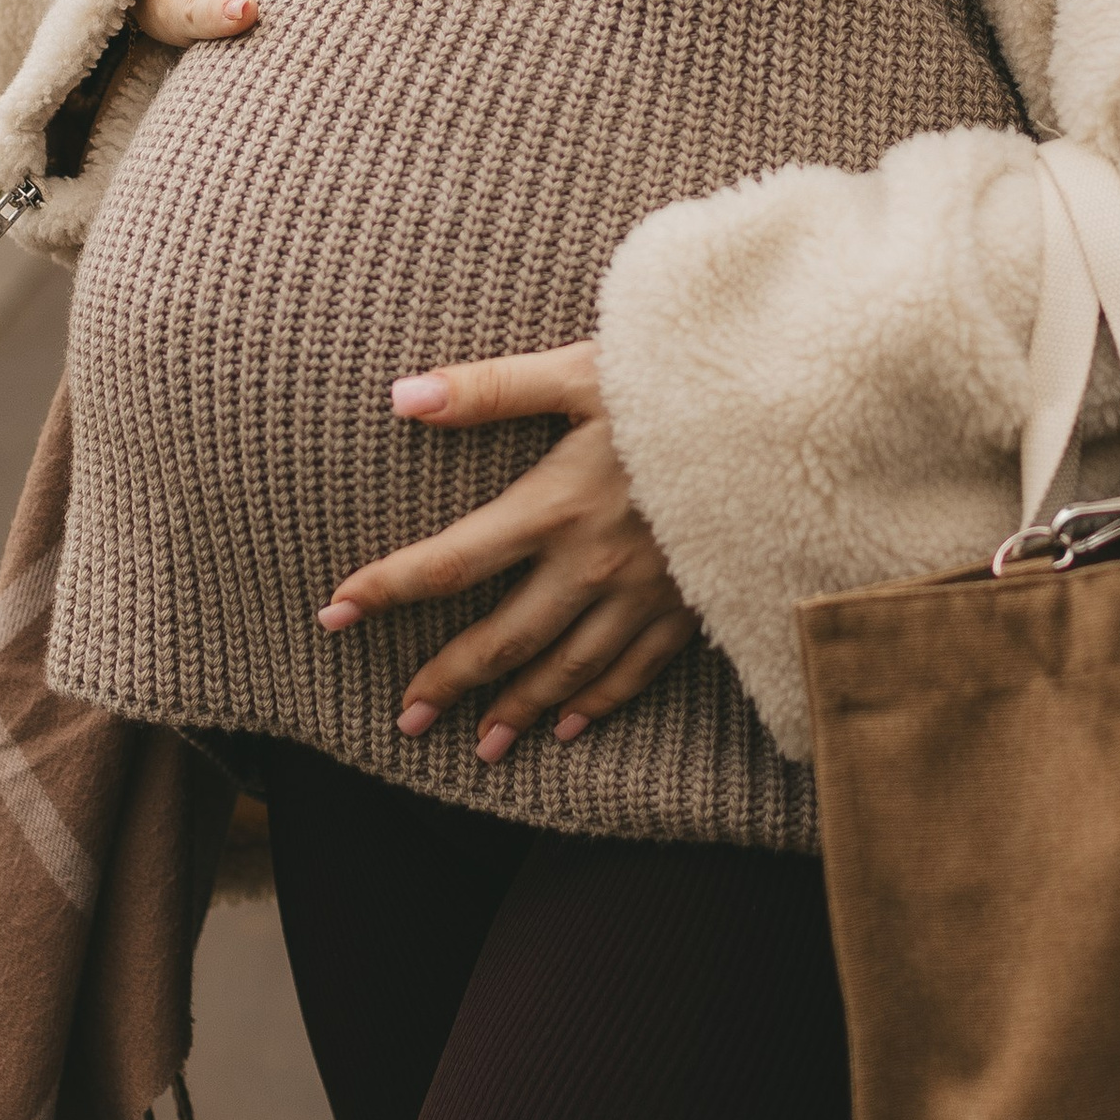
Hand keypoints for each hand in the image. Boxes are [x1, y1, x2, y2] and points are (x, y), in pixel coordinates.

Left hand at [317, 342, 697, 762]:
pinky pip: (637, 672)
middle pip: (503, 640)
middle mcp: (592, 566)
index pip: (449, 564)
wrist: (787, 421)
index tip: (332, 614)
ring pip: (567, 671)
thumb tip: (401, 396)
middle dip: (447, 682)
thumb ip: (491, 388)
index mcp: (554, 506)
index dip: (385, 590)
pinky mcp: (692, 607)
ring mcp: (645, 596)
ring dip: (517, 712)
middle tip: (404, 718)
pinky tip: (570, 727)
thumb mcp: (582, 371)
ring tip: (477, 748)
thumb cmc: (679, 383)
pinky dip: (599, 704)